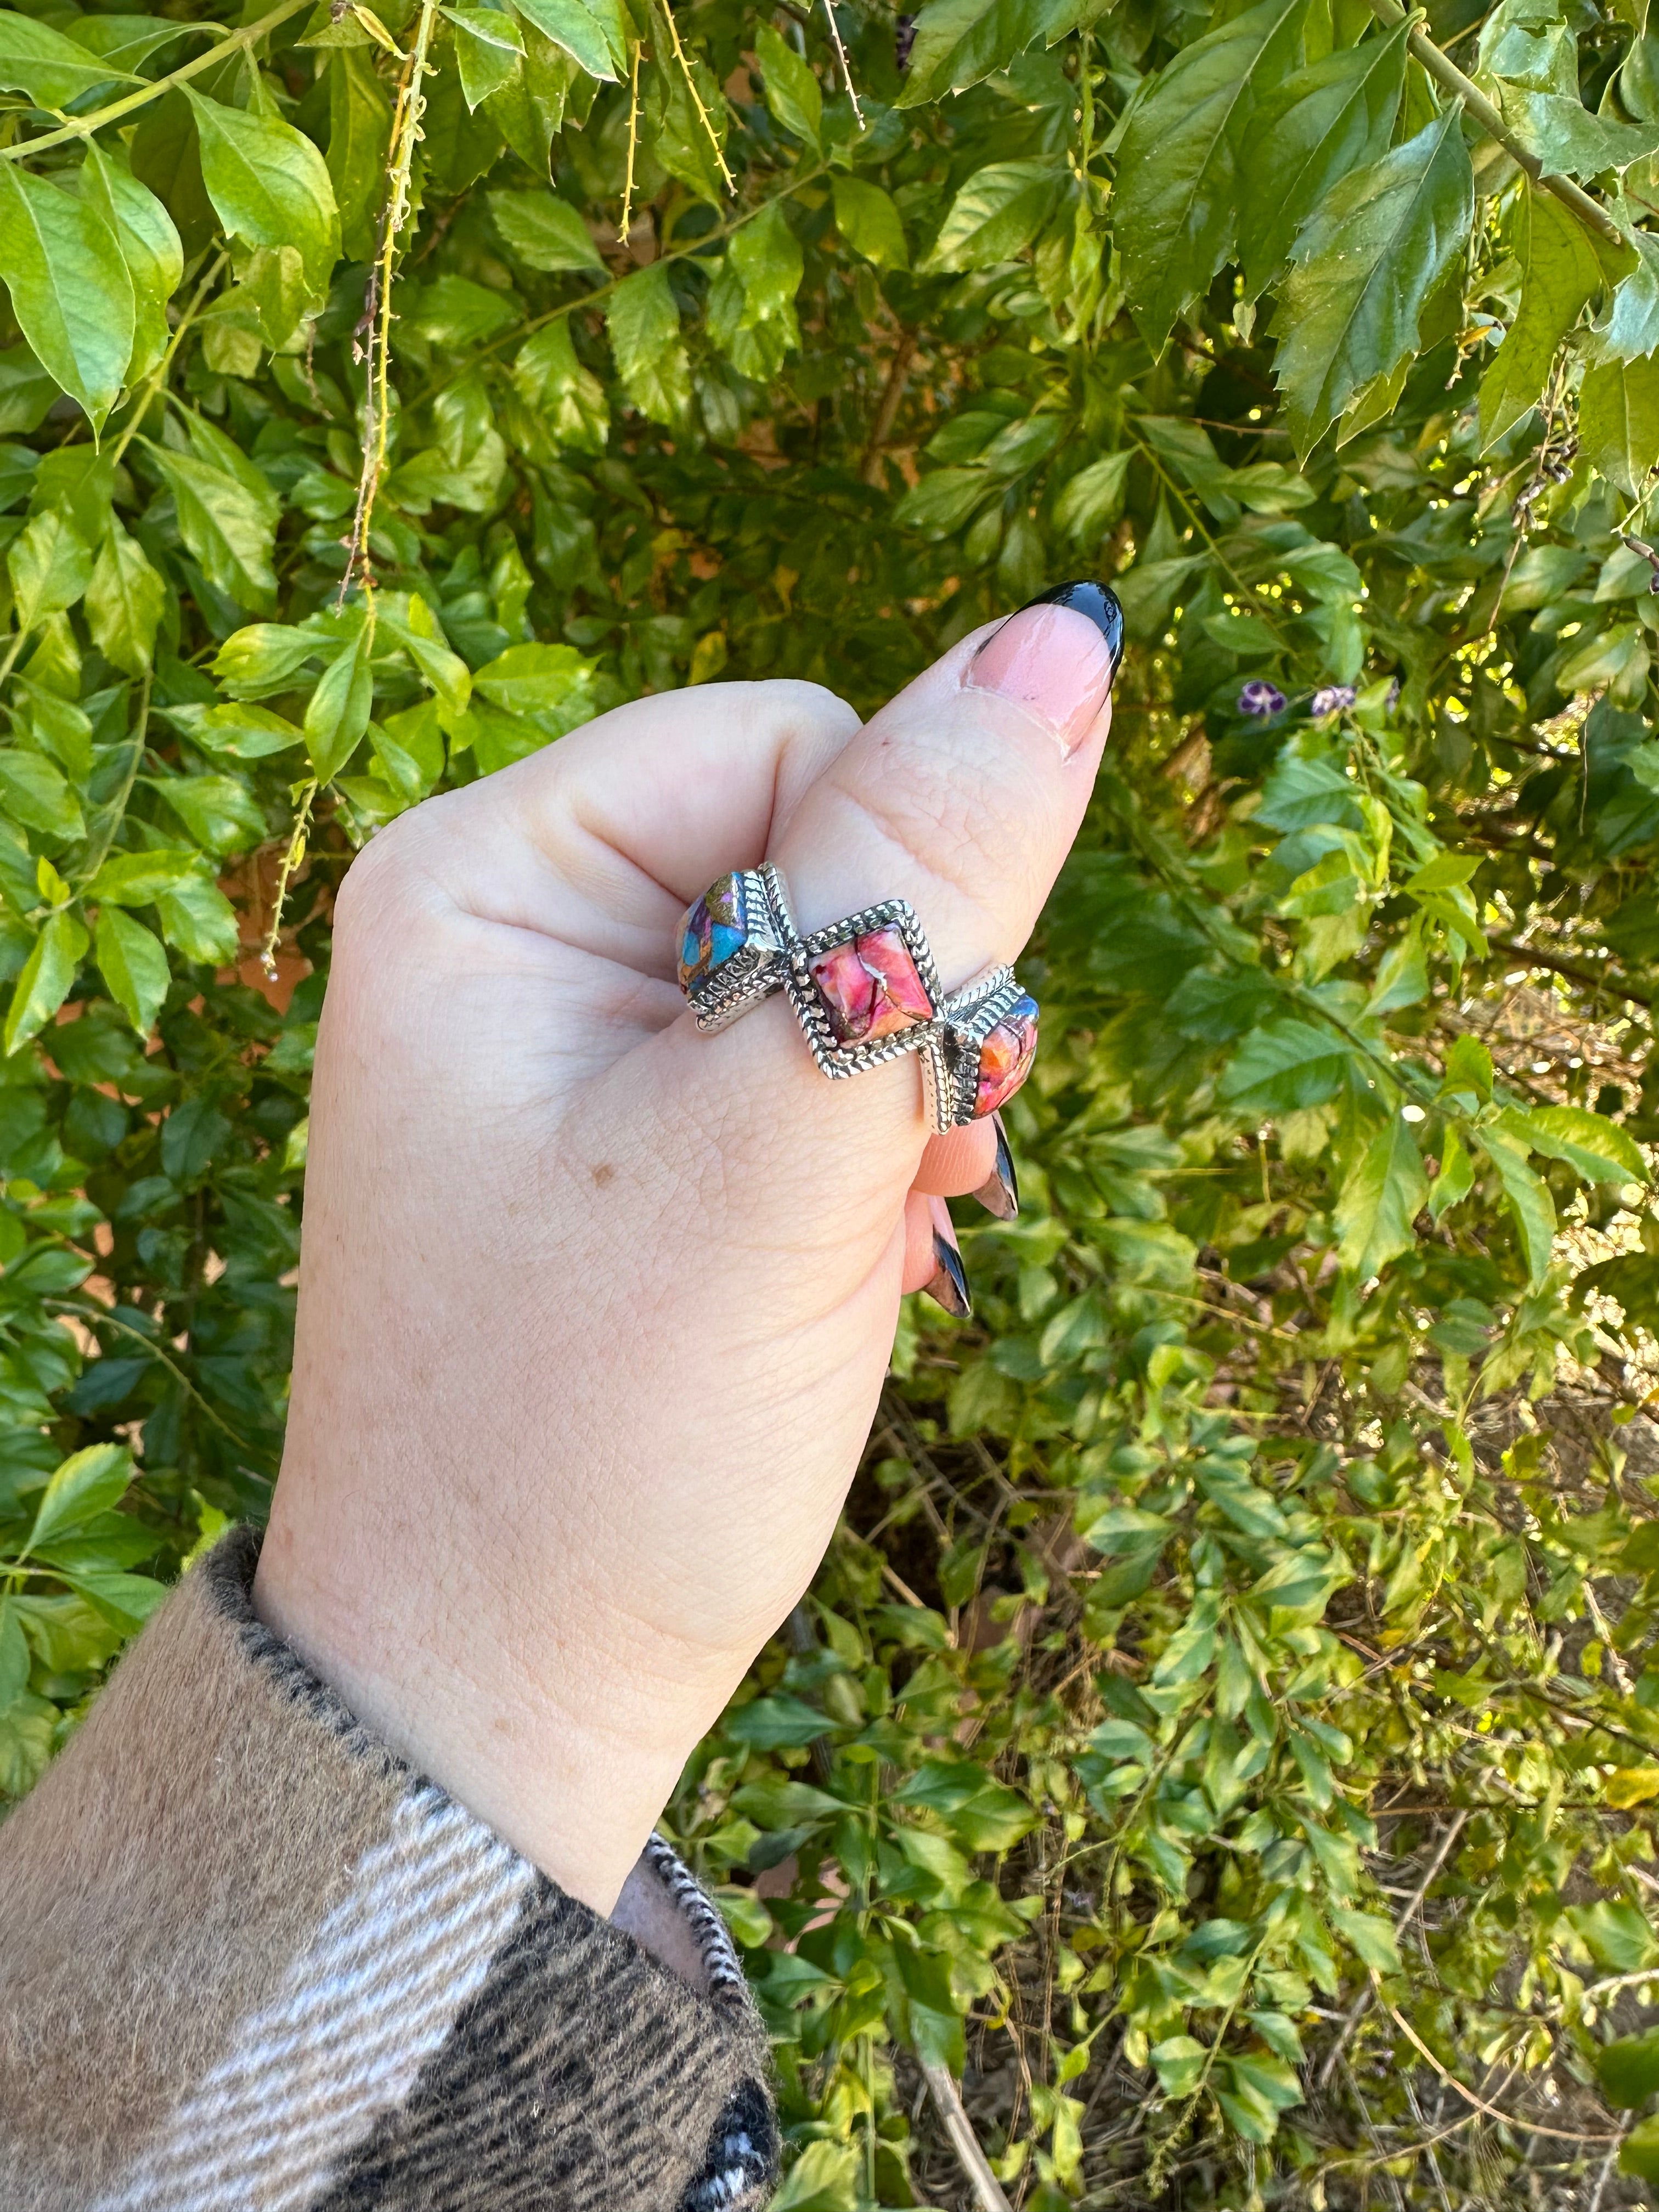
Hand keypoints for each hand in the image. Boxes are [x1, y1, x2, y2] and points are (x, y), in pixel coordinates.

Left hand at [253, 585, 1119, 1913]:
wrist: (505, 1683)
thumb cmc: (606, 1433)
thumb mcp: (782, 1142)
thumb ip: (920, 886)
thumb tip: (1057, 641)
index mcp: (486, 880)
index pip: (789, 740)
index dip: (902, 894)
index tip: (904, 1082)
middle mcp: (508, 932)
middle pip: (818, 849)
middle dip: (902, 1012)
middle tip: (890, 1178)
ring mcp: (563, 1038)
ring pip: (834, 965)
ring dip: (898, 1094)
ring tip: (870, 1236)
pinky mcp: (621, 1131)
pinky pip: (800, 1063)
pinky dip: (861, 1152)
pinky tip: (854, 1259)